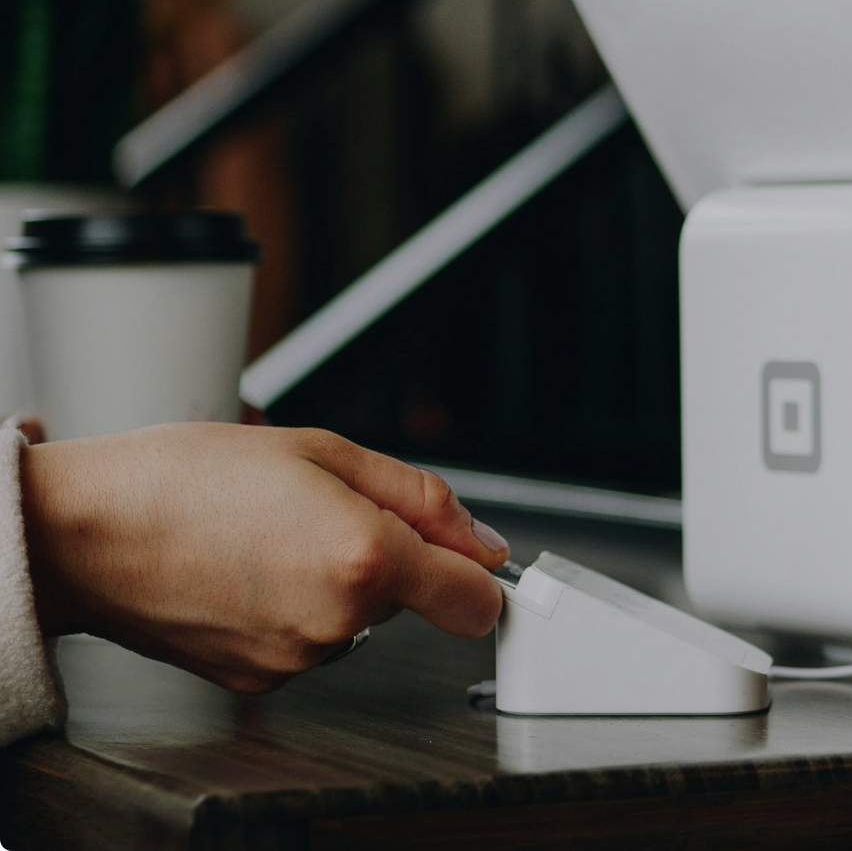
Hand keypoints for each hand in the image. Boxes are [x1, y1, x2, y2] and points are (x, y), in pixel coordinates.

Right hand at [18, 423, 508, 693]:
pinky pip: (312, 638)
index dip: (478, 570)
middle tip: (319, 506)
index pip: (474, 599)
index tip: (469, 554)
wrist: (88, 531)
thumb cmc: (188, 478)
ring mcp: (297, 659)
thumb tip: (481, 538)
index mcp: (363, 558)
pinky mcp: (260, 683)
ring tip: (272, 534)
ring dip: (338, 578)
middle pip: (410, 595)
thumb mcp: (323, 450)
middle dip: (386, 550)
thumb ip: (420, 496)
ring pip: (358, 616)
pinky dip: (297, 606)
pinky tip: (250, 570)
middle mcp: (336, 623)